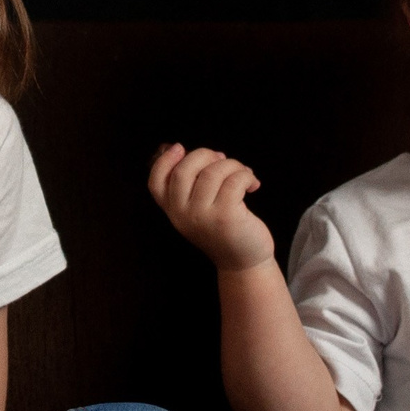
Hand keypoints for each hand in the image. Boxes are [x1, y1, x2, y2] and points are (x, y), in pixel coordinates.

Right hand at [148, 143, 276, 272]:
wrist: (243, 263)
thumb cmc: (224, 230)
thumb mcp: (199, 211)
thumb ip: (194, 185)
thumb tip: (205, 153)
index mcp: (173, 211)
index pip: (156, 182)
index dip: (164, 160)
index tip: (179, 147)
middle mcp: (182, 214)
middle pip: (184, 170)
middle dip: (205, 155)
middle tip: (222, 159)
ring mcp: (203, 216)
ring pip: (213, 172)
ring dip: (232, 165)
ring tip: (243, 173)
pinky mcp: (226, 217)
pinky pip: (235, 180)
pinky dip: (247, 175)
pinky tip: (252, 184)